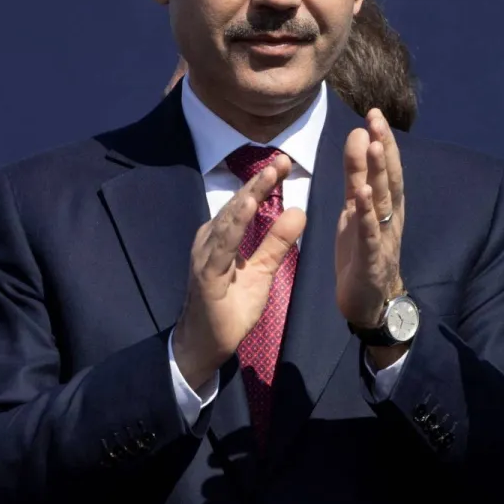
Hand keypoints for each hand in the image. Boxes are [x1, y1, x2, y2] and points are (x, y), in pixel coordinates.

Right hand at [172, 156, 305, 386]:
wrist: (206, 344)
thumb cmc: (231, 306)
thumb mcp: (263, 271)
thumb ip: (277, 242)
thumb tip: (299, 211)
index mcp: (223, 236)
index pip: (247, 204)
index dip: (265, 183)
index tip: (286, 162)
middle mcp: (210, 240)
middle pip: (238, 205)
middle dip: (260, 181)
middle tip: (282, 158)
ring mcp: (205, 255)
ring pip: (229, 219)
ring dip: (249, 195)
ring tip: (269, 175)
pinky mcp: (206, 274)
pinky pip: (223, 246)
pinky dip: (236, 224)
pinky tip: (248, 207)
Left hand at [336, 109, 405, 341]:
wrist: (369, 301)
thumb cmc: (362, 251)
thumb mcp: (355, 208)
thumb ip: (357, 174)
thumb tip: (359, 135)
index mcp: (384, 204)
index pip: (385, 167)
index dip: (381, 140)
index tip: (374, 112)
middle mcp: (389, 217)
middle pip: (388, 178)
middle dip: (383, 148)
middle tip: (377, 119)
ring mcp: (383, 237)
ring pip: (382, 201)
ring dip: (379, 173)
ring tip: (375, 147)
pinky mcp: (372, 259)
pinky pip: (369, 233)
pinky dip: (366, 214)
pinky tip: (362, 196)